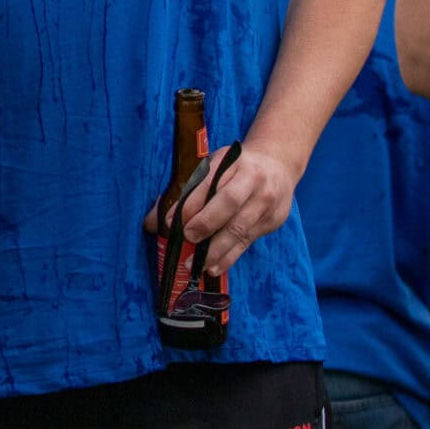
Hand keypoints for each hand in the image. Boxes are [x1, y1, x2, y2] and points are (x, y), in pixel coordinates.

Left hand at [141, 142, 295, 276]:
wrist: (278, 165)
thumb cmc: (236, 167)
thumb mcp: (213, 166)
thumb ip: (185, 191)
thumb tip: (151, 222)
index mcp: (232, 161)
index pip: (208, 182)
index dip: (189, 203)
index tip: (171, 221)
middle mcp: (252, 180)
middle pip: (228, 203)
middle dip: (206, 223)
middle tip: (187, 238)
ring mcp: (265, 202)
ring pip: (240, 228)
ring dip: (216, 249)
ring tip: (197, 264)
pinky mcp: (272, 221)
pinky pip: (247, 242)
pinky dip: (229, 257)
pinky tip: (215, 267)